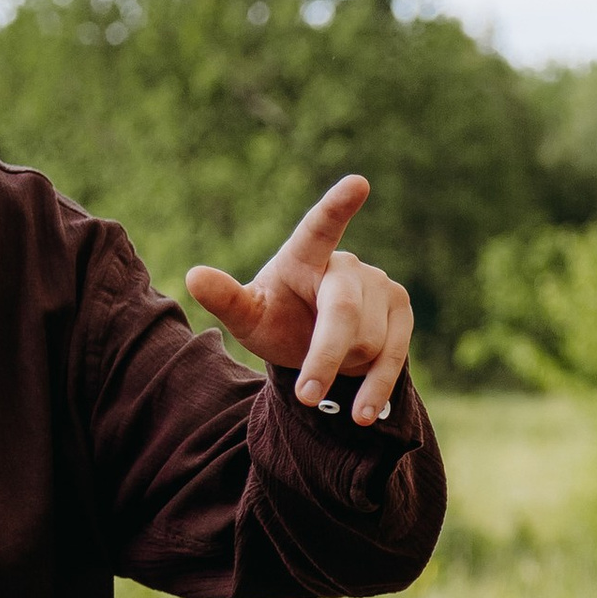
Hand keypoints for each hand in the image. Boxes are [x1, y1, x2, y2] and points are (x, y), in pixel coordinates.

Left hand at [186, 177, 416, 428]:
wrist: (318, 346)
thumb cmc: (279, 322)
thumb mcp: (248, 317)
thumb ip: (226, 298)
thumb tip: (193, 276)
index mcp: (305, 255)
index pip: (321, 227)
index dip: (338, 206)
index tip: (358, 183)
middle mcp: (348, 265)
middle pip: (342, 312)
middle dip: (325, 356)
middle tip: (306, 396)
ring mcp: (381, 285)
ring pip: (368, 341)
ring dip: (344, 367)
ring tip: (331, 362)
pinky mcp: (403, 310)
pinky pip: (394, 356)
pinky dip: (375, 389)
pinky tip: (363, 414)